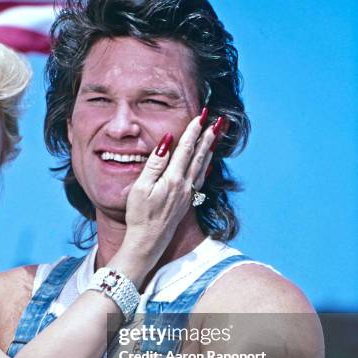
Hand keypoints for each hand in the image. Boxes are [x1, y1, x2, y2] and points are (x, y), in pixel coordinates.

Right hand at [112, 114, 220, 284]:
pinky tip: (209, 166)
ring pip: (202, 167)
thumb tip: (167, 142)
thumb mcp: (140, 187)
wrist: (148, 241)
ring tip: (216, 136)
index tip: (201, 116)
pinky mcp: (186, 203)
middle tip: (218, 120)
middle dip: (207, 136)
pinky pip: (200, 180)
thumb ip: (155, 163)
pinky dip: (206, 168)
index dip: (193, 131)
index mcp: (173, 178)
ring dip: (209, 150)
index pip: (185, 149)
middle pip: (199, 155)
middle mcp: (185, 185)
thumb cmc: (140, 215)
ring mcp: (187, 195)